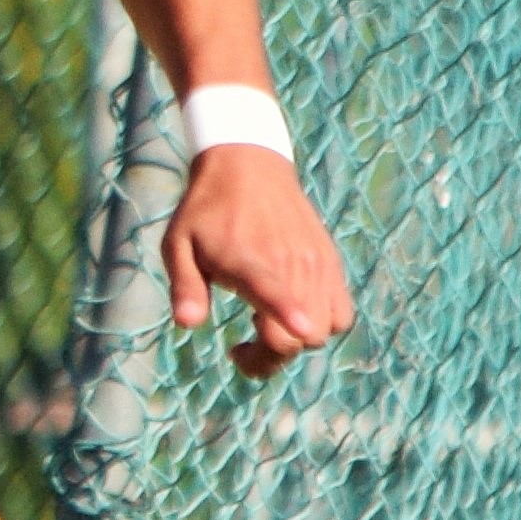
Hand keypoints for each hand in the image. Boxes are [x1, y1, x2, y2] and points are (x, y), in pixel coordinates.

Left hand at [166, 144, 354, 381]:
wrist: (248, 166)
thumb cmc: (205, 211)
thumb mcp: (177, 245)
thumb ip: (184, 286)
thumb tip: (187, 324)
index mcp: (249, 261)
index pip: (275, 292)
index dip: (288, 316)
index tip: (295, 332)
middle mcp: (291, 264)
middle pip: (303, 335)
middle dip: (274, 353)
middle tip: (245, 339)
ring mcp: (316, 265)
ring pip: (327, 330)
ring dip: (297, 339)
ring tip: (267, 317)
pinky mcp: (330, 263)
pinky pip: (343, 315)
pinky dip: (322, 324)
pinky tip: (292, 310)